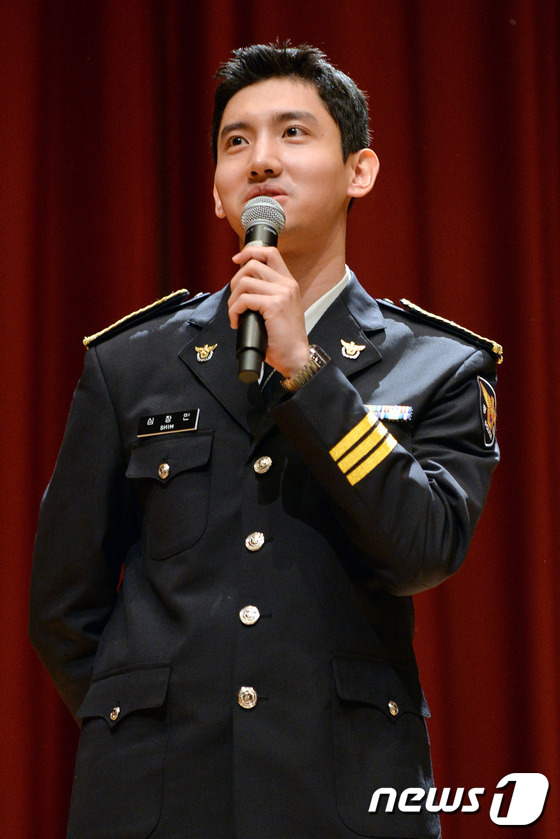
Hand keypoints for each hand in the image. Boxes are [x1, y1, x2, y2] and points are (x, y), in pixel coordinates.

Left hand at [228, 245, 309, 377]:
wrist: (295, 356)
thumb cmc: (283, 338)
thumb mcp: (279, 309)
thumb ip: (268, 294)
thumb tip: (242, 286)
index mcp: (289, 283)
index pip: (270, 253)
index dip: (250, 252)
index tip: (236, 260)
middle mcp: (287, 285)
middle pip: (252, 265)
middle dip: (235, 281)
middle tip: (234, 301)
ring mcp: (282, 294)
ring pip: (245, 282)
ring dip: (233, 299)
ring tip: (235, 314)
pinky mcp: (274, 306)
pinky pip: (244, 300)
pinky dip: (234, 311)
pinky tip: (236, 322)